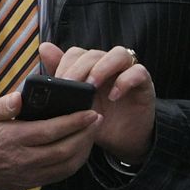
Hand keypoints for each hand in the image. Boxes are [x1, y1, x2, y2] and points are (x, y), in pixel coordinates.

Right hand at [0, 45, 98, 188]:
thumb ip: (0, 106)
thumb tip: (19, 97)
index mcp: (12, 138)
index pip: (50, 131)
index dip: (74, 122)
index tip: (90, 111)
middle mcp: (23, 159)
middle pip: (64, 150)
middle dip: (85, 135)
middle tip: (97, 119)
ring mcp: (28, 173)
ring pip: (65, 166)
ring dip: (84, 150)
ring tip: (92, 132)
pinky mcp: (30, 183)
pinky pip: (59, 176)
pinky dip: (75, 163)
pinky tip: (81, 149)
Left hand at [55, 44, 154, 161]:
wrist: (122, 141)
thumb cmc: (97, 121)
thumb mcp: (75, 104)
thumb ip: (63, 78)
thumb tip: (44, 47)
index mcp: (91, 68)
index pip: (77, 53)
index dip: (66, 64)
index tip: (58, 82)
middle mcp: (110, 66)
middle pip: (94, 53)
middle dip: (79, 68)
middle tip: (70, 86)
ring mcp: (129, 72)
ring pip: (119, 54)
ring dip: (102, 68)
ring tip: (92, 86)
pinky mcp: (145, 84)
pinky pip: (138, 72)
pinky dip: (125, 81)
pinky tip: (113, 96)